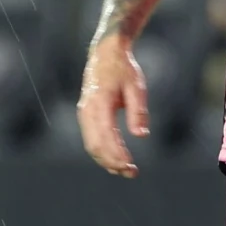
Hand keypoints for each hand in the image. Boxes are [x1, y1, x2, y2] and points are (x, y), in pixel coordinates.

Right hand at [76, 34, 150, 178]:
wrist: (105, 53)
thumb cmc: (123, 69)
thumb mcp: (136, 86)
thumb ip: (138, 111)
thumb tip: (141, 135)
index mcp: (100, 102)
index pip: (106, 136)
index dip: (117, 154)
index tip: (131, 166)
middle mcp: (87, 110)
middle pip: (95, 145)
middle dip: (112, 162)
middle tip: (131, 173)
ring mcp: (84, 112)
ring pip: (91, 145)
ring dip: (106, 160)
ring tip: (125, 170)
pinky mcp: (85, 114)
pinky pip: (91, 138)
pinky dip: (101, 152)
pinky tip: (115, 159)